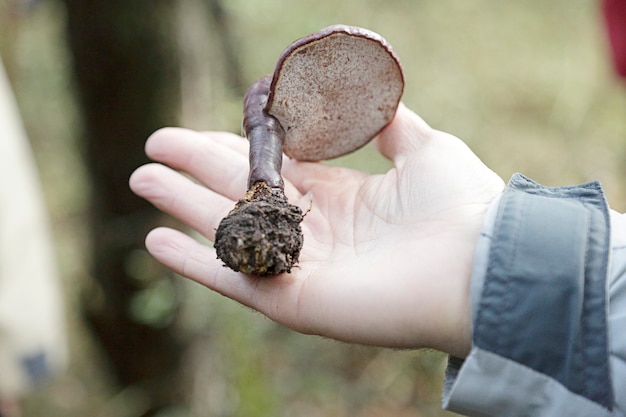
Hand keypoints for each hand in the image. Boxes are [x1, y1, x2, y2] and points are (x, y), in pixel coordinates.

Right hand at [129, 103, 503, 357]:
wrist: (480, 264)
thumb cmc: (459, 205)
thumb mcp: (424, 147)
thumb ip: (389, 125)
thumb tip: (369, 98)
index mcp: (339, 195)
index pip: (271, 170)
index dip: (232, 151)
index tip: (196, 132)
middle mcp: (314, 229)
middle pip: (239, 195)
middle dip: (193, 172)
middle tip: (151, 150)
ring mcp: (301, 266)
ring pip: (227, 232)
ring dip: (182, 208)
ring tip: (142, 181)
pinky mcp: (294, 301)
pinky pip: (233, 280)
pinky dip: (193, 263)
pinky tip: (154, 240)